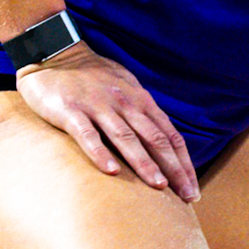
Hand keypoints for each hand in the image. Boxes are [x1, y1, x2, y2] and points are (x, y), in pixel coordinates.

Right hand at [15, 44, 199, 201]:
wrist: (55, 53)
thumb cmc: (92, 75)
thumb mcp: (124, 87)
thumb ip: (141, 111)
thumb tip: (162, 140)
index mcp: (139, 100)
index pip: (169, 134)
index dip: (183, 162)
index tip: (193, 188)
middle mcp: (124, 102)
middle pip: (154, 138)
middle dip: (173, 168)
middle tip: (187, 196)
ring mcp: (98, 106)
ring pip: (126, 138)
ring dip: (144, 162)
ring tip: (159, 186)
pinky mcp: (71, 110)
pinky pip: (88, 134)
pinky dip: (100, 153)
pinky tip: (111, 172)